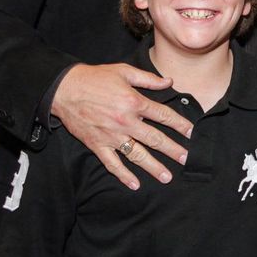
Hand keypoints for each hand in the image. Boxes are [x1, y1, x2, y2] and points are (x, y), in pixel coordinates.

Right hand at [51, 63, 192, 189]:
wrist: (65, 89)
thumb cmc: (96, 78)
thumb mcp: (125, 71)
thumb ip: (149, 79)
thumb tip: (169, 82)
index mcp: (134, 102)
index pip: (163, 116)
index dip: (180, 124)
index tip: (191, 133)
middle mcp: (125, 121)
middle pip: (154, 139)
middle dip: (172, 150)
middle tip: (186, 159)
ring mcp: (111, 136)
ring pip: (136, 155)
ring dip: (153, 167)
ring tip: (166, 177)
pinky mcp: (97, 145)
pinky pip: (112, 163)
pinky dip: (123, 175)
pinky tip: (134, 184)